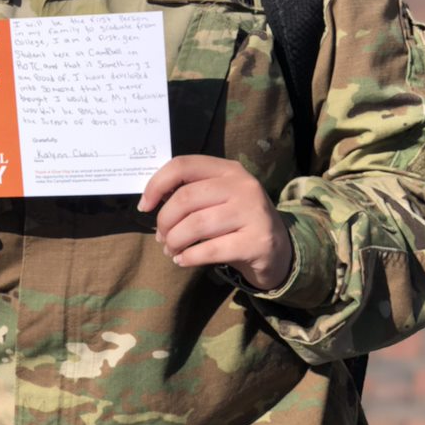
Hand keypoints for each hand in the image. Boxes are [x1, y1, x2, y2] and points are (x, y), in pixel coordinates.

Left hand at [138, 155, 292, 290]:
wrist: (279, 251)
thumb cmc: (237, 222)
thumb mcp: (218, 198)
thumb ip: (191, 192)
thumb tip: (150, 200)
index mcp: (228, 169)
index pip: (183, 165)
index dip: (157, 184)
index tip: (144, 206)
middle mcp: (243, 185)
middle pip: (186, 198)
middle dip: (165, 220)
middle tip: (161, 237)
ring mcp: (253, 213)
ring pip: (196, 225)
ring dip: (174, 241)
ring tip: (170, 250)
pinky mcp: (257, 241)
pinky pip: (211, 250)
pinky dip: (189, 257)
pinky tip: (183, 260)